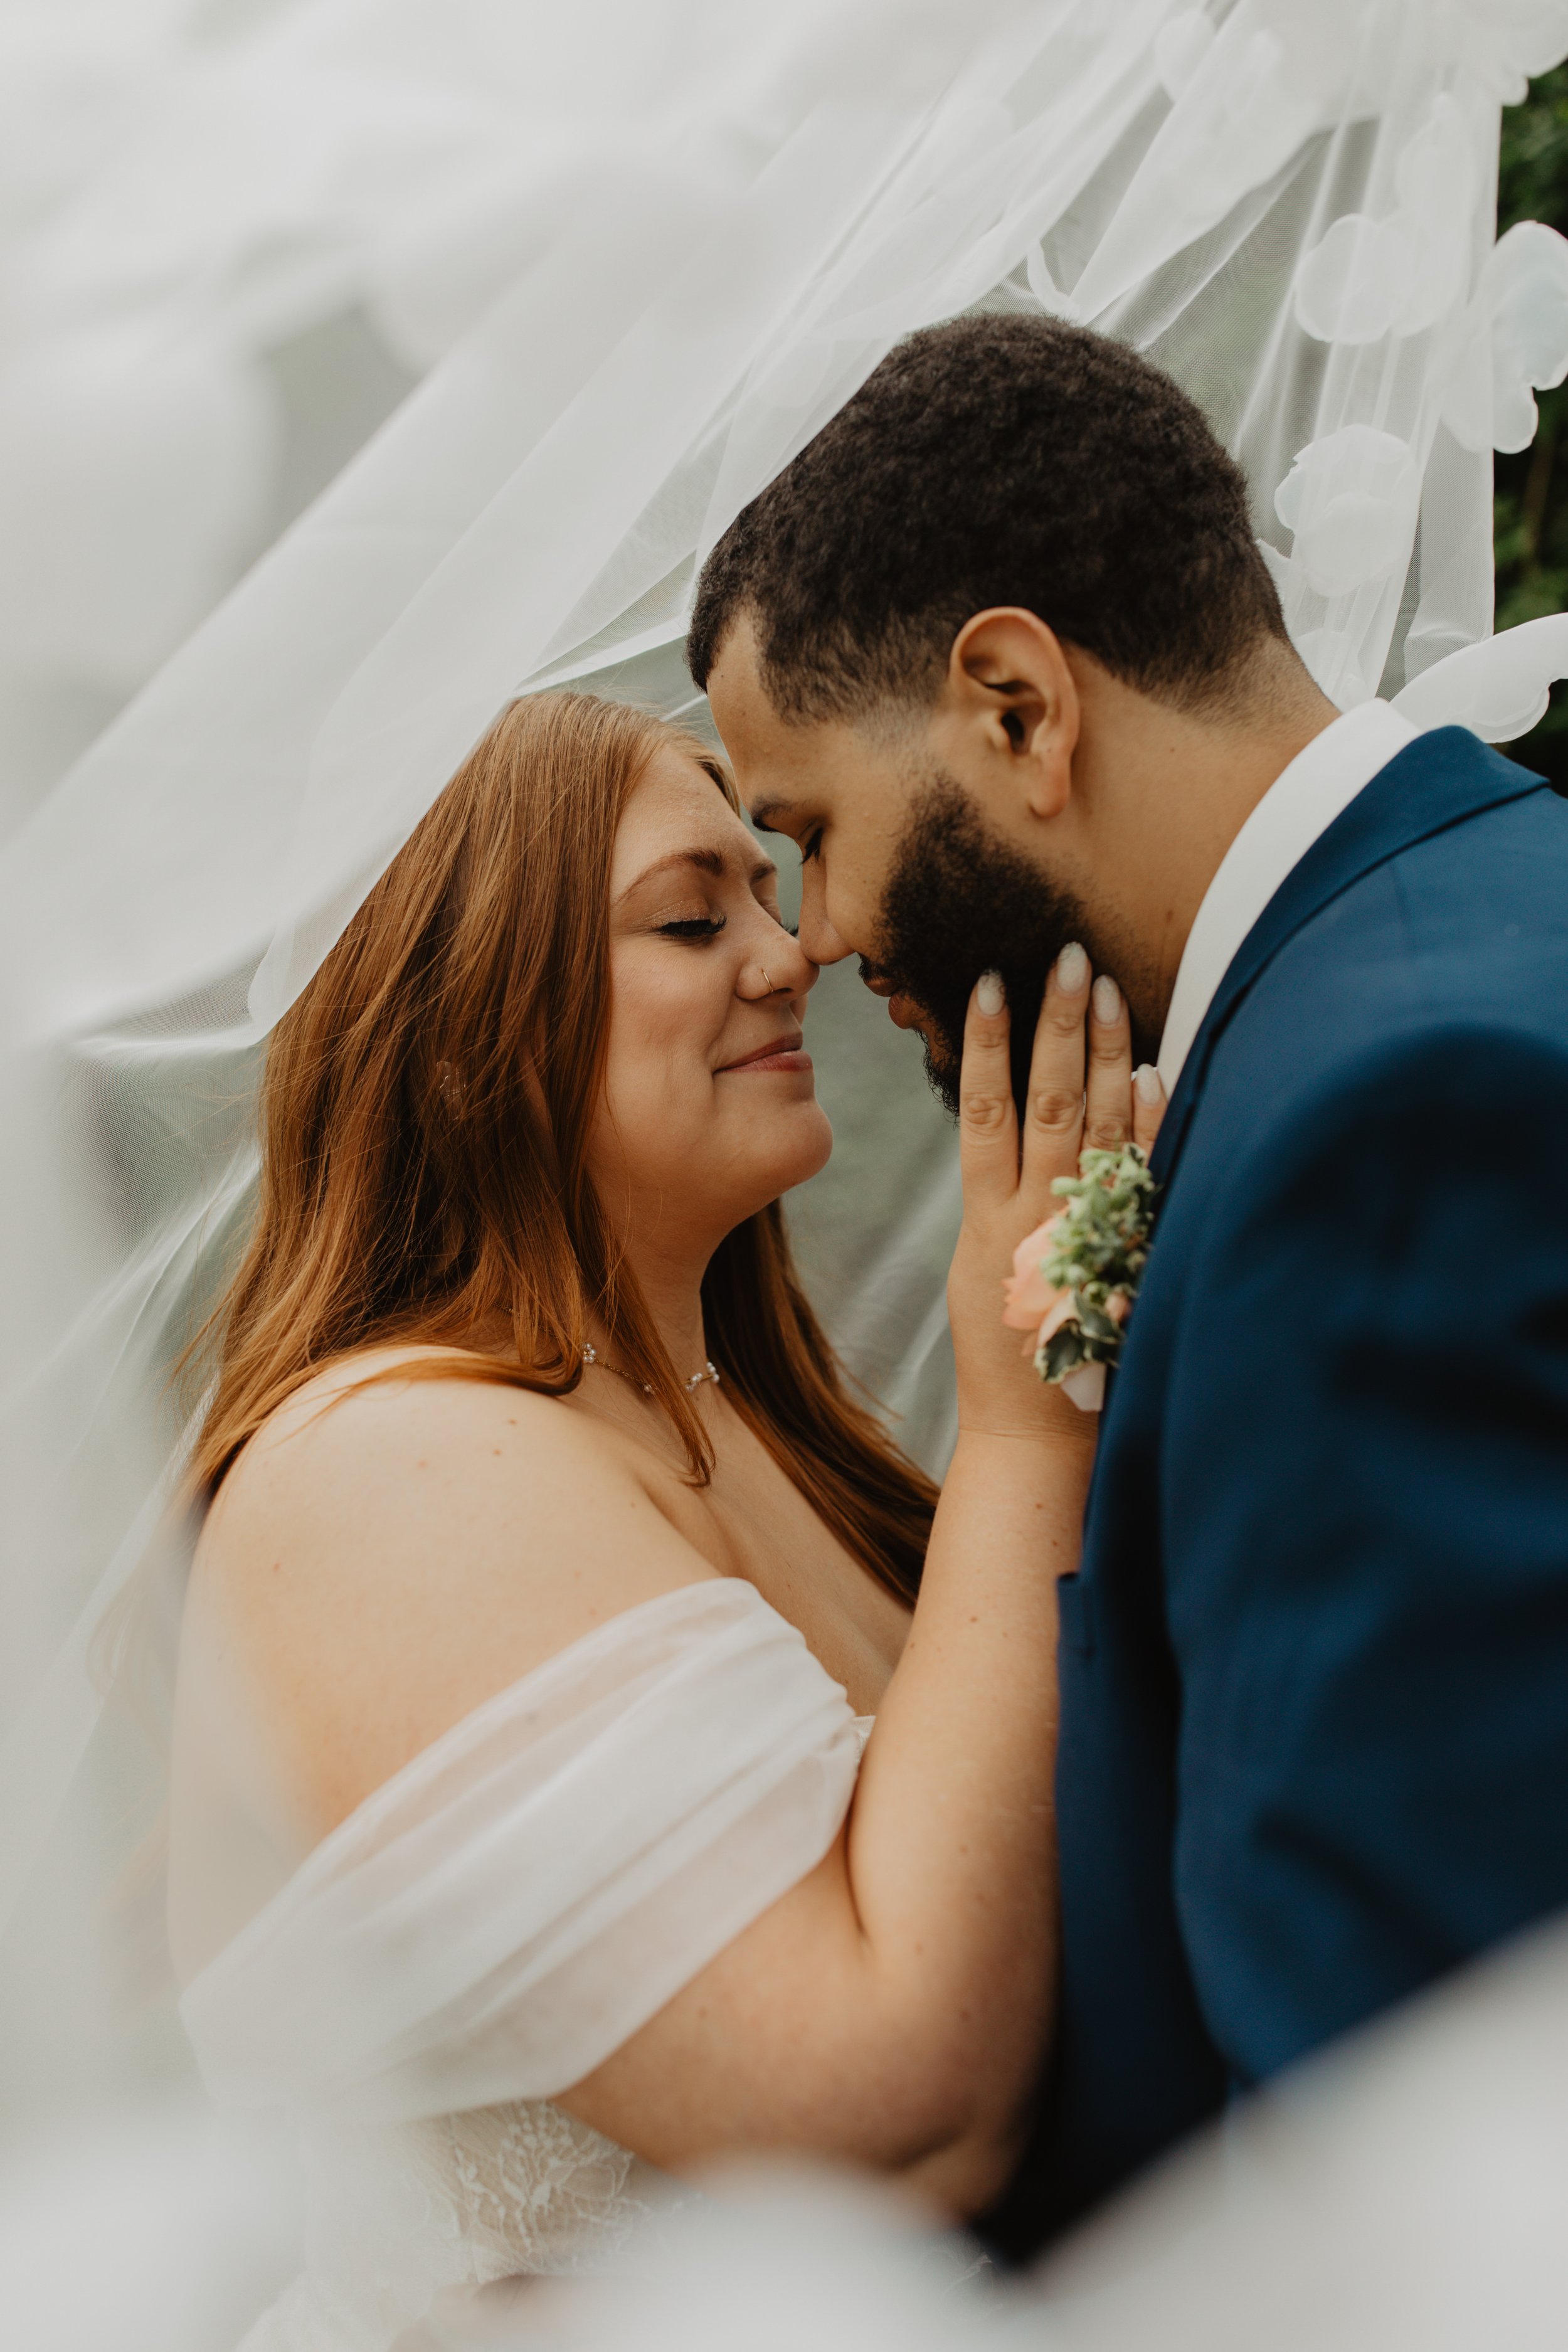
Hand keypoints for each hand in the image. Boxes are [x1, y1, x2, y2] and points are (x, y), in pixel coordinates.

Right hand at [946, 945, 1163, 1441]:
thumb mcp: (983, 1276)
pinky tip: (1151, 1075)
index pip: (981, 1110)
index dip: (987, 1044)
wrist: (1036, 1436)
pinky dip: (1143, 1126)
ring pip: (1089, 1129)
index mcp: (985, 1220)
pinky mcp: (1120, 1258)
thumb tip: (1013, 1129)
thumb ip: (998, 1207)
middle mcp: (1030, 1219)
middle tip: (1068, 956)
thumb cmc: (1013, 1356)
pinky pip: (1136, 1180)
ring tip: (1105, 990)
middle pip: (1043, 1102)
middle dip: (1056, 1026)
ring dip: (1100, 1055)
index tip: (993, 982)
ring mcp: (1079, 1236)